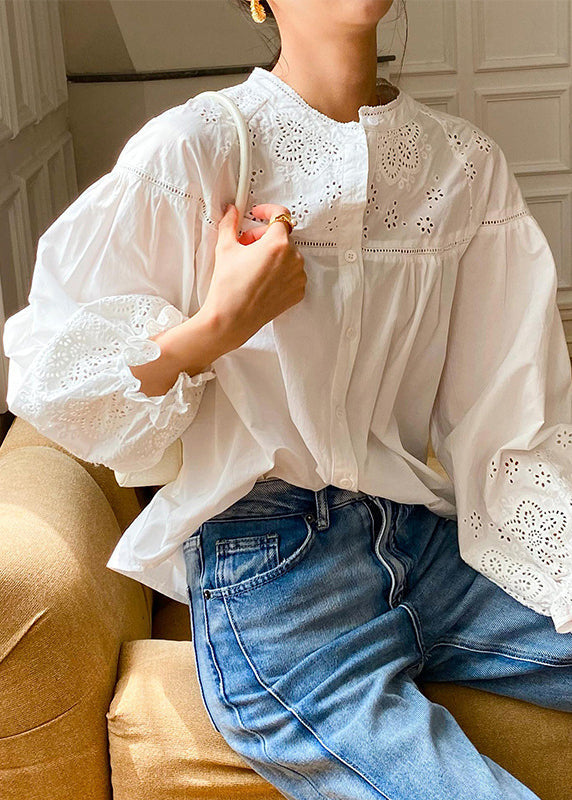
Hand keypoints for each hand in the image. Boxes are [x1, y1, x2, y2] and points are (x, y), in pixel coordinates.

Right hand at [201, 203, 306, 349]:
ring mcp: (298, 277)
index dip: (267, 211)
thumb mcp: (225, 248)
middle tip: (245, 245)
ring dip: (272, 255)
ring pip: (287, 255)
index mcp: (278, 244)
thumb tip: (231, 212)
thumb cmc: (228, 287)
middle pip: (281, 237)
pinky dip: (279, 272)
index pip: (280, 215)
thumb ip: (230, 224)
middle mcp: (293, 259)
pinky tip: (261, 279)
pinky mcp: (298, 292)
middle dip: (263, 237)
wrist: (231, 319)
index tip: (259, 214)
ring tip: (252, 265)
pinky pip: (292, 273)